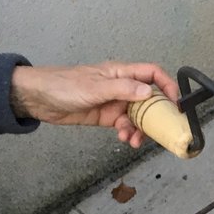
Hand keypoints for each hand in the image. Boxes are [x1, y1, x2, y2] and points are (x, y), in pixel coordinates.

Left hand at [9, 61, 179, 148]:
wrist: (37, 98)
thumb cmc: (62, 85)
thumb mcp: (95, 87)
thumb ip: (123, 89)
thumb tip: (148, 92)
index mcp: (121, 73)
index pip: (152, 74)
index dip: (167, 86)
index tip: (176, 103)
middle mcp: (121, 87)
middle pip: (149, 99)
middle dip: (155, 115)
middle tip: (159, 130)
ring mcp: (114, 103)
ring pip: (138, 116)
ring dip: (140, 129)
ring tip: (134, 140)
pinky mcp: (106, 117)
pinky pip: (125, 126)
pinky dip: (128, 134)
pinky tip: (124, 139)